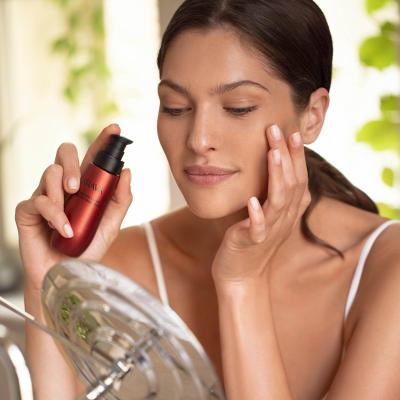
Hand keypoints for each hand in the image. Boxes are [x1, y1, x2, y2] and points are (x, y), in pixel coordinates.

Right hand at [15, 124, 132, 293]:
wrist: (67, 277)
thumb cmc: (87, 249)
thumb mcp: (111, 225)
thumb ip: (120, 200)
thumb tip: (127, 171)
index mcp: (85, 186)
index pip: (92, 157)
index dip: (102, 140)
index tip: (114, 128)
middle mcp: (64, 187)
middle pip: (64, 153)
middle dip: (72, 162)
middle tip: (78, 184)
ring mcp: (45, 196)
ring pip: (50, 172)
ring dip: (61, 192)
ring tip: (71, 217)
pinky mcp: (28, 211)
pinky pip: (39, 201)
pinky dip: (54, 216)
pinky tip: (64, 230)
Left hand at [211, 124, 311, 285]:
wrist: (240, 276)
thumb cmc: (249, 241)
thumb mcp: (264, 214)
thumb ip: (269, 194)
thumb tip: (266, 168)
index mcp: (287, 211)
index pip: (297, 178)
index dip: (296, 156)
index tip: (291, 132)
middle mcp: (283, 219)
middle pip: (292, 183)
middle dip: (286, 155)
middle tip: (278, 129)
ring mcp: (269, 231)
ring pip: (279, 202)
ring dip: (277, 177)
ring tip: (273, 154)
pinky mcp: (252, 243)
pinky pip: (258, 229)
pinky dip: (257, 215)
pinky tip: (252, 201)